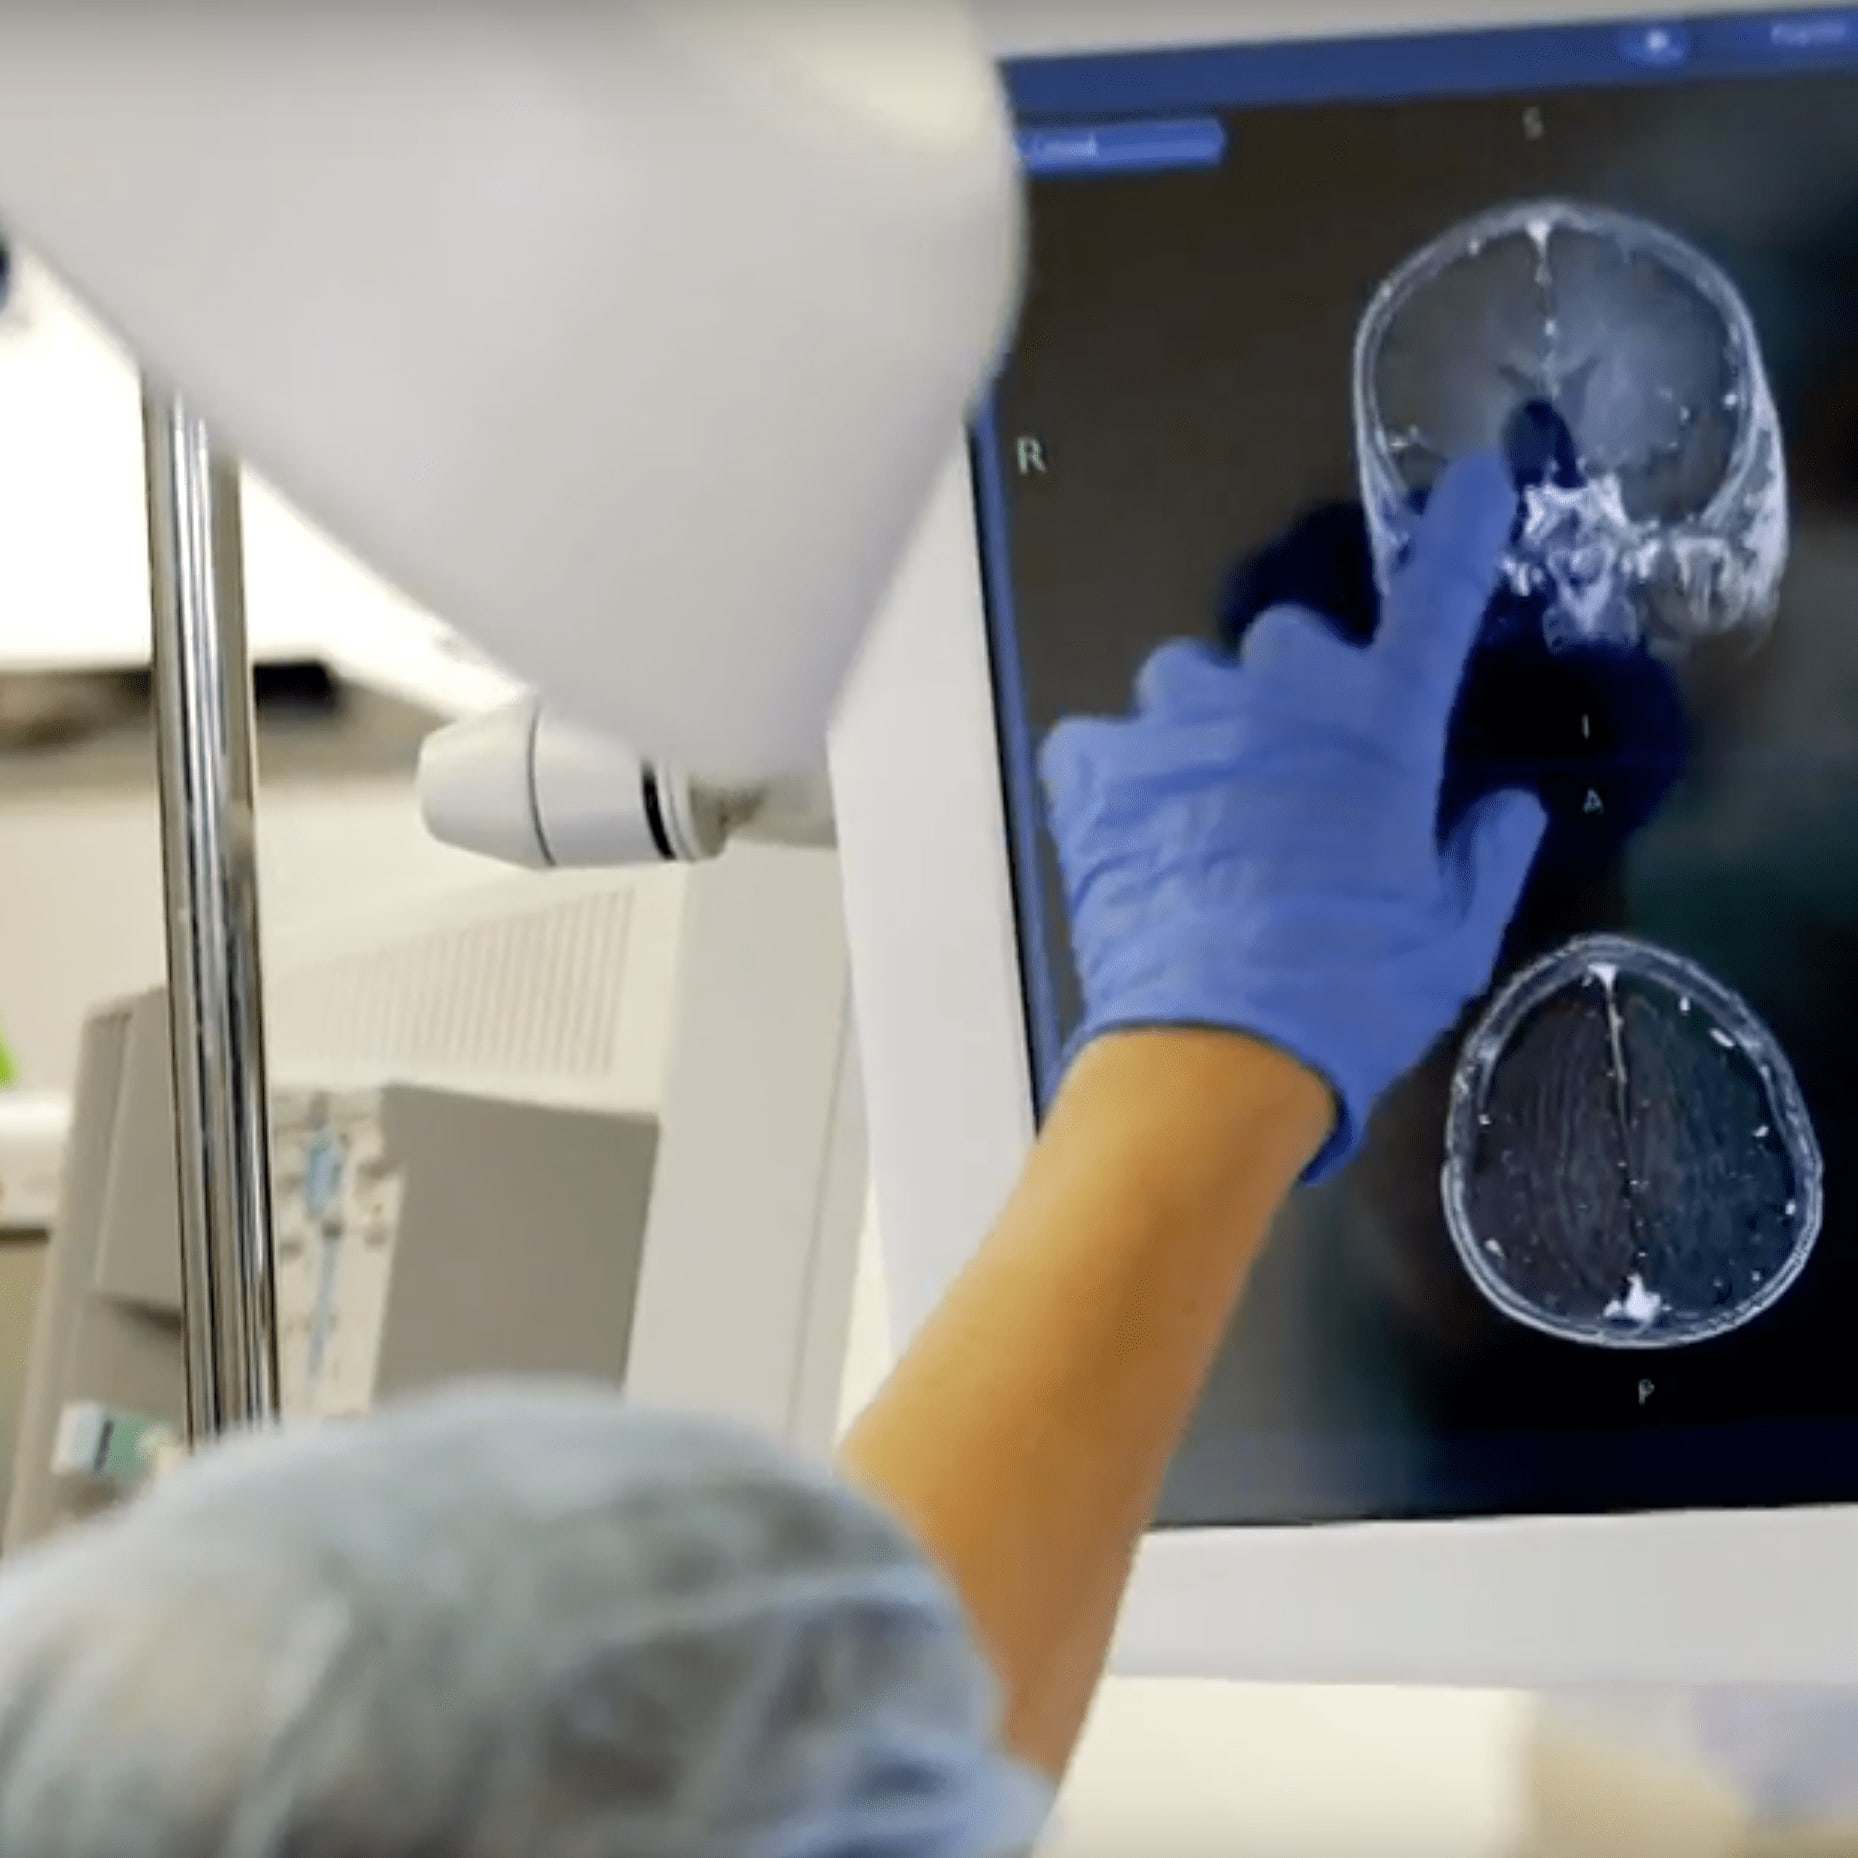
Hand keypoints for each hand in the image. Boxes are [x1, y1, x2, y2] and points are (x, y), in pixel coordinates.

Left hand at [1040, 454, 1546, 1179]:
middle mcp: (1277, 695)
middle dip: (1291, 696)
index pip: (1435, 601)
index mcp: (1379, 723)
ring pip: (1186, 688)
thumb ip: (1483, 855)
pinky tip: (1134, 836)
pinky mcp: (1093, 764)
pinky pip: (1102, 743)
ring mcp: (1176, 721)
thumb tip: (1507, 811)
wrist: (1217, 1051)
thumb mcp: (1450, 934)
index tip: (1476, 482)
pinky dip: (1117, 775)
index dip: (1459, 538)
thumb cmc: (1353, 990)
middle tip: (1291, 784)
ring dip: (1201, 733)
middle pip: (1284, 647)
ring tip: (1202, 821)